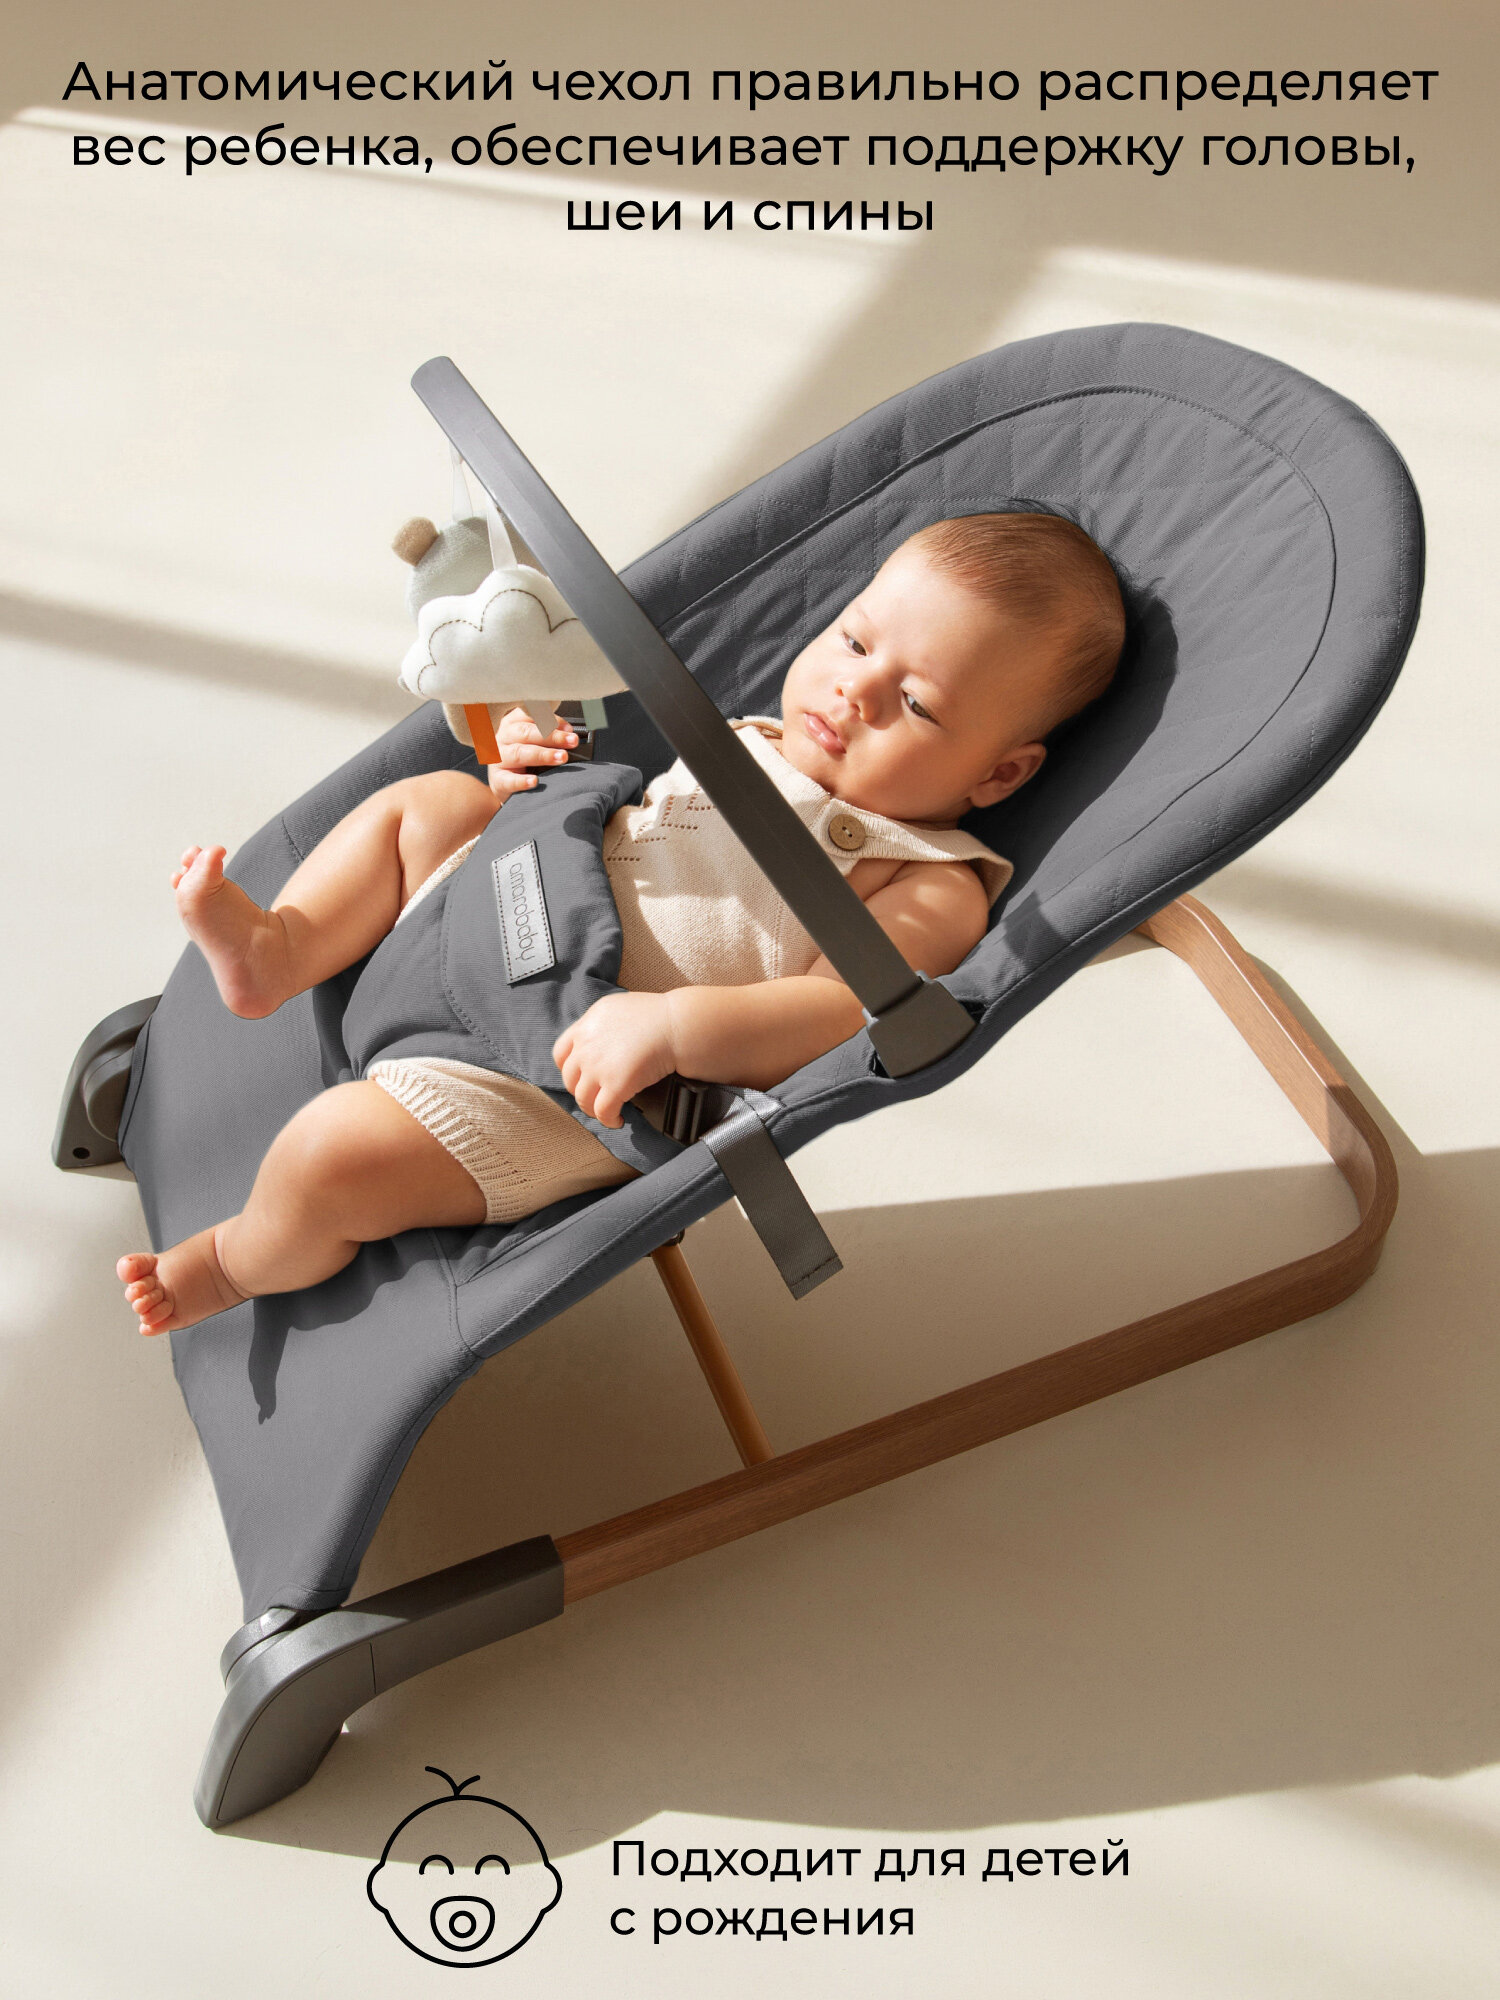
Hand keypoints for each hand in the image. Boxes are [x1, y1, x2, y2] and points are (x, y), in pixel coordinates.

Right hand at [485, 706, 578, 801]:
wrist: (507, 785)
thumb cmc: (525, 759)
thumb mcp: (535, 741)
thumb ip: (549, 734)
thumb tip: (571, 735)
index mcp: (512, 723)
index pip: (529, 714)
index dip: (550, 719)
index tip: (569, 729)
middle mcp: (503, 737)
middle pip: (525, 732)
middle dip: (551, 736)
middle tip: (572, 741)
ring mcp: (497, 758)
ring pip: (518, 753)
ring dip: (542, 755)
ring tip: (561, 758)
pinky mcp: (496, 779)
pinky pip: (507, 780)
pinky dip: (521, 781)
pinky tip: (534, 781)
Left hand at [553, 992, 676, 1127]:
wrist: (676, 1025)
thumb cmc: (657, 1015)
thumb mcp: (617, 1008)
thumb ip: (601, 1025)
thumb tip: (601, 1041)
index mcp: (587, 1025)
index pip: (560, 1053)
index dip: (568, 1069)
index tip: (579, 1077)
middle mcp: (586, 1047)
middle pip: (570, 1079)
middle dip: (582, 1091)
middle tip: (596, 1097)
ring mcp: (599, 1067)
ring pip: (583, 1099)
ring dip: (593, 1109)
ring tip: (607, 1112)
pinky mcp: (615, 1085)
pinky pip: (603, 1111)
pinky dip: (608, 1120)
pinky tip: (618, 1120)